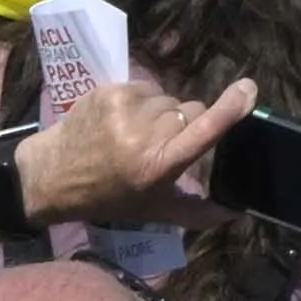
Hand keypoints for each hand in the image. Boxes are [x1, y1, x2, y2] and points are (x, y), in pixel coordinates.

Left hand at [22, 72, 257, 229]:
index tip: (249, 88)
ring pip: (168, 99)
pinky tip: (120, 121)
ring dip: (160, 112)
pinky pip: (146, 88)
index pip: (203, 131)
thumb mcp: (153, 210)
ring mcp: (125, 110)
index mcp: (158, 166)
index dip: (229, 109)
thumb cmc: (108, 197)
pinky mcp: (110, 91)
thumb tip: (236, 212)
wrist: (51, 176)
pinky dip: (139, 101)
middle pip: (190, 110)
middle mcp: (144, 136)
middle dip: (182, 123)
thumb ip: (197, 212)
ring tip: (133, 135)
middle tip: (155, 145)